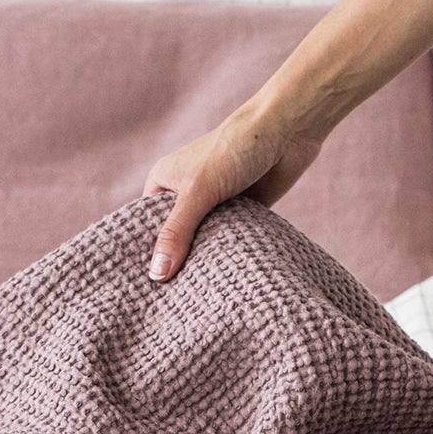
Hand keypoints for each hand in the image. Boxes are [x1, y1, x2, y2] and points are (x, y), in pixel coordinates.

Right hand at [143, 108, 325, 280]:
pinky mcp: (241, 214)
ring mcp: (214, 206)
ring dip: (206, 262)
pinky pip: (229, 243)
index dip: (148, 256)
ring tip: (197, 298)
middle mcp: (185, 196)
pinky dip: (229, 255)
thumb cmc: (233, 149)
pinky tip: (225, 280)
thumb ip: (177, 232)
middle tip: (172, 301)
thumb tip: (156, 274)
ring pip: (203, 244)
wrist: (286, 132)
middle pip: (176, 240)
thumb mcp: (198, 191)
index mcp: (163, 184)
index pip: (147, 228)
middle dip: (178, 264)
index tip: (146, 290)